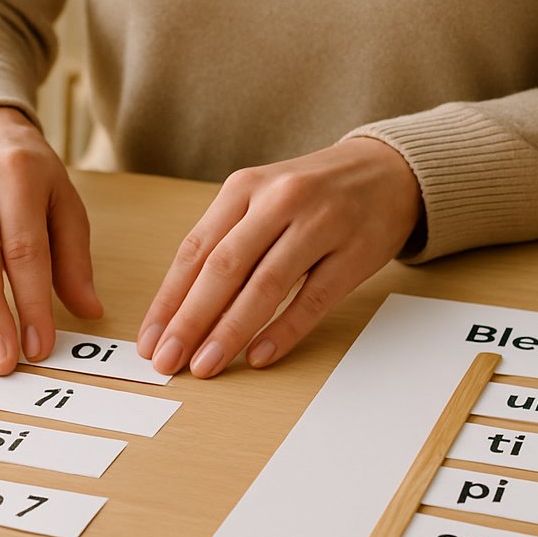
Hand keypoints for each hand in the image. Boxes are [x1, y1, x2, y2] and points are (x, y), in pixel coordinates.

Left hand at [137, 137, 420, 377]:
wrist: (388, 171)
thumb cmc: (313, 194)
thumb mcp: (262, 199)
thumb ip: (226, 243)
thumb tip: (181, 310)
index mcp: (245, 186)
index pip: (195, 250)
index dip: (169, 299)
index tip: (150, 340)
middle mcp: (279, 200)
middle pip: (224, 267)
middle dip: (190, 320)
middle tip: (168, 360)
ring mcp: (320, 224)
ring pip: (265, 285)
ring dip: (230, 331)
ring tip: (206, 365)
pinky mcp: (354, 252)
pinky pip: (313, 298)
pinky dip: (284, 330)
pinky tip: (259, 355)